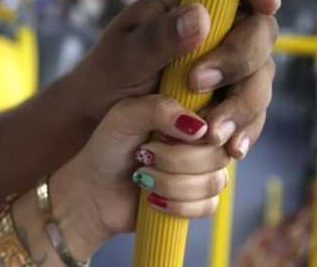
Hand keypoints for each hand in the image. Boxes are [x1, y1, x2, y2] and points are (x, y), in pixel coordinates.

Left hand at [52, 95, 230, 258]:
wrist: (93, 191)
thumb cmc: (107, 148)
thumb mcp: (125, 116)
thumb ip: (159, 109)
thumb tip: (200, 127)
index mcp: (188, 112)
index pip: (223, 115)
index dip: (208, 128)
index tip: (181, 136)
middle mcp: (201, 140)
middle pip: (219, 152)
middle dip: (176, 160)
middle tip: (144, 155)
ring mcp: (202, 171)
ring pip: (215, 181)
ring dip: (172, 184)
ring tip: (143, 177)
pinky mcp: (198, 200)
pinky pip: (208, 205)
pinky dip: (177, 205)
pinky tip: (153, 199)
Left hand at [68, 0, 278, 158]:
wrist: (98, 117)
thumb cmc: (105, 77)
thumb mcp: (123, 55)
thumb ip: (158, 38)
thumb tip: (201, 17)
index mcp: (187, 8)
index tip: (265, 4)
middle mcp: (214, 36)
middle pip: (259, 35)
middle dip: (239, 61)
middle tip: (197, 84)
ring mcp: (224, 71)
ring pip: (259, 79)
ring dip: (242, 105)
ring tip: (212, 132)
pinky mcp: (225, 103)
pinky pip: (250, 115)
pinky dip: (244, 130)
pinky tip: (230, 147)